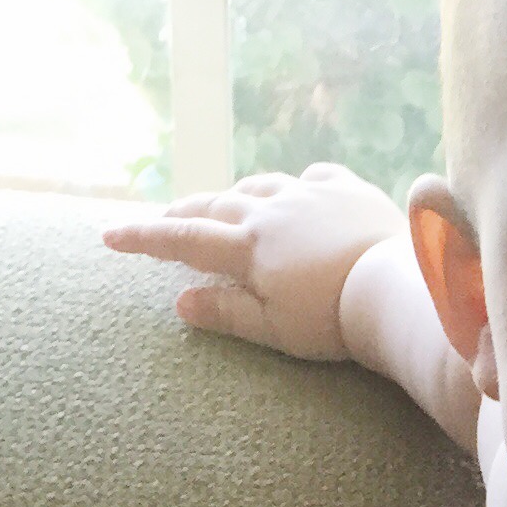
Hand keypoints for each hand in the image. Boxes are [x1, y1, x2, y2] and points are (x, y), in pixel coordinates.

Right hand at [103, 162, 407, 359]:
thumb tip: (180, 302)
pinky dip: (300, 184)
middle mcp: (272, 211)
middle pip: (217, 205)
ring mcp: (311, 195)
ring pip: (261, 185)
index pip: (183, 240)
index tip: (109, 236)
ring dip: (237, 194)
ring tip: (228, 203)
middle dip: (186, 212)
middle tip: (166, 217)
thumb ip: (227, 312)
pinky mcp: (350, 191)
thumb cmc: (334, 320)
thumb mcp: (274, 328)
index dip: (143, 238)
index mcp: (248, 247)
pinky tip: (302, 189)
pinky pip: (317, 177)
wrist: (398, 289)